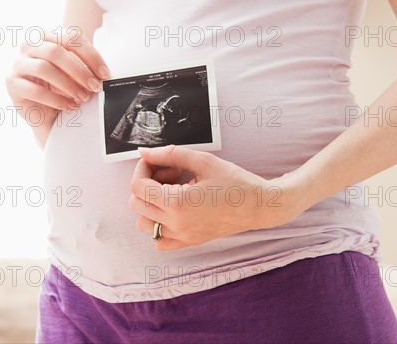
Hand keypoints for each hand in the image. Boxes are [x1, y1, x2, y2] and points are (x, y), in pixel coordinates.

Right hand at [5, 28, 110, 126]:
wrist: (46, 111)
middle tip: (94, 87)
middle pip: (55, 51)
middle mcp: (29, 45)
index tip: (105, 74)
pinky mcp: (11, 83)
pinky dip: (56, 100)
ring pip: (44, 68)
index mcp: (47, 36)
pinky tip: (69, 106)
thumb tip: (103, 73)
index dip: (91, 56)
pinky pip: (35, 90)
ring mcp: (18, 63)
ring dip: (68, 85)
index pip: (71, 38)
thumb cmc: (63, 86)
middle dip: (80, 71)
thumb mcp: (76, 73)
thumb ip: (86, 66)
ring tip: (83, 97)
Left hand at [129, 145, 298, 250]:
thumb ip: (171, 154)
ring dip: (150, 205)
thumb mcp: (204, 161)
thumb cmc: (236, 182)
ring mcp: (182, 236)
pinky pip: (159, 240)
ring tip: (172, 192)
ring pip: (144, 224)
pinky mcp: (189, 242)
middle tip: (170, 174)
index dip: (142, 169)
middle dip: (147, 184)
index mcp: (177, 202)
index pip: (137, 187)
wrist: (259, 205)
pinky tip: (175, 210)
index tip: (156, 161)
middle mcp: (176, 224)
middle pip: (137, 204)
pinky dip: (159, 225)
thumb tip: (145, 153)